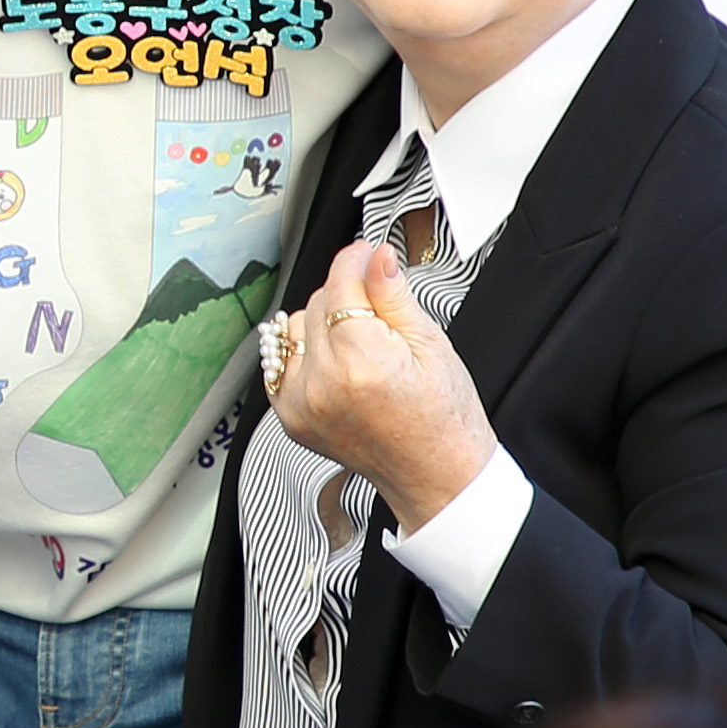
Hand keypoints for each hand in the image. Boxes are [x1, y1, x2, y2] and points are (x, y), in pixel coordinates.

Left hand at [268, 241, 495, 533]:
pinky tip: (337, 365)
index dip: (356, 260)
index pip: (340, 283)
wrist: (435, 473)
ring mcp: (300, 403)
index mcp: (360, 361)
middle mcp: (322, 383)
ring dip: (320, 324)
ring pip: (294, 329)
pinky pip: (283, 363)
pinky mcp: (290, 417)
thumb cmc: (443, 417)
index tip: (367, 254)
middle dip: (345, 296)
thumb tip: (376, 256)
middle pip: (316, 302)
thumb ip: (393, 295)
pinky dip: (305, 355)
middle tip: (379, 312)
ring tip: (360, 344)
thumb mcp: (431, 344)